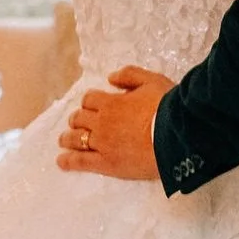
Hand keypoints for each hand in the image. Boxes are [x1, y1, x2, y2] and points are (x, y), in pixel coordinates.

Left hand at [56, 66, 171, 179]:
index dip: (90, 102)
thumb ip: (130, 75)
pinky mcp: (107, 163)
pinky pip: (81, 161)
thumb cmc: (168, 107)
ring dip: (67, 138)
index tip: (92, 106)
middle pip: (79, 118)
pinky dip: (68, 161)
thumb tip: (110, 77)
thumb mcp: (152, 81)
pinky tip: (61, 161)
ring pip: (75, 138)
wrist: (177, 136)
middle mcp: (102, 122)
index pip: (90, 99)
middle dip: (77, 119)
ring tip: (64, 140)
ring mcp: (102, 144)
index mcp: (111, 102)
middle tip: (78, 123)